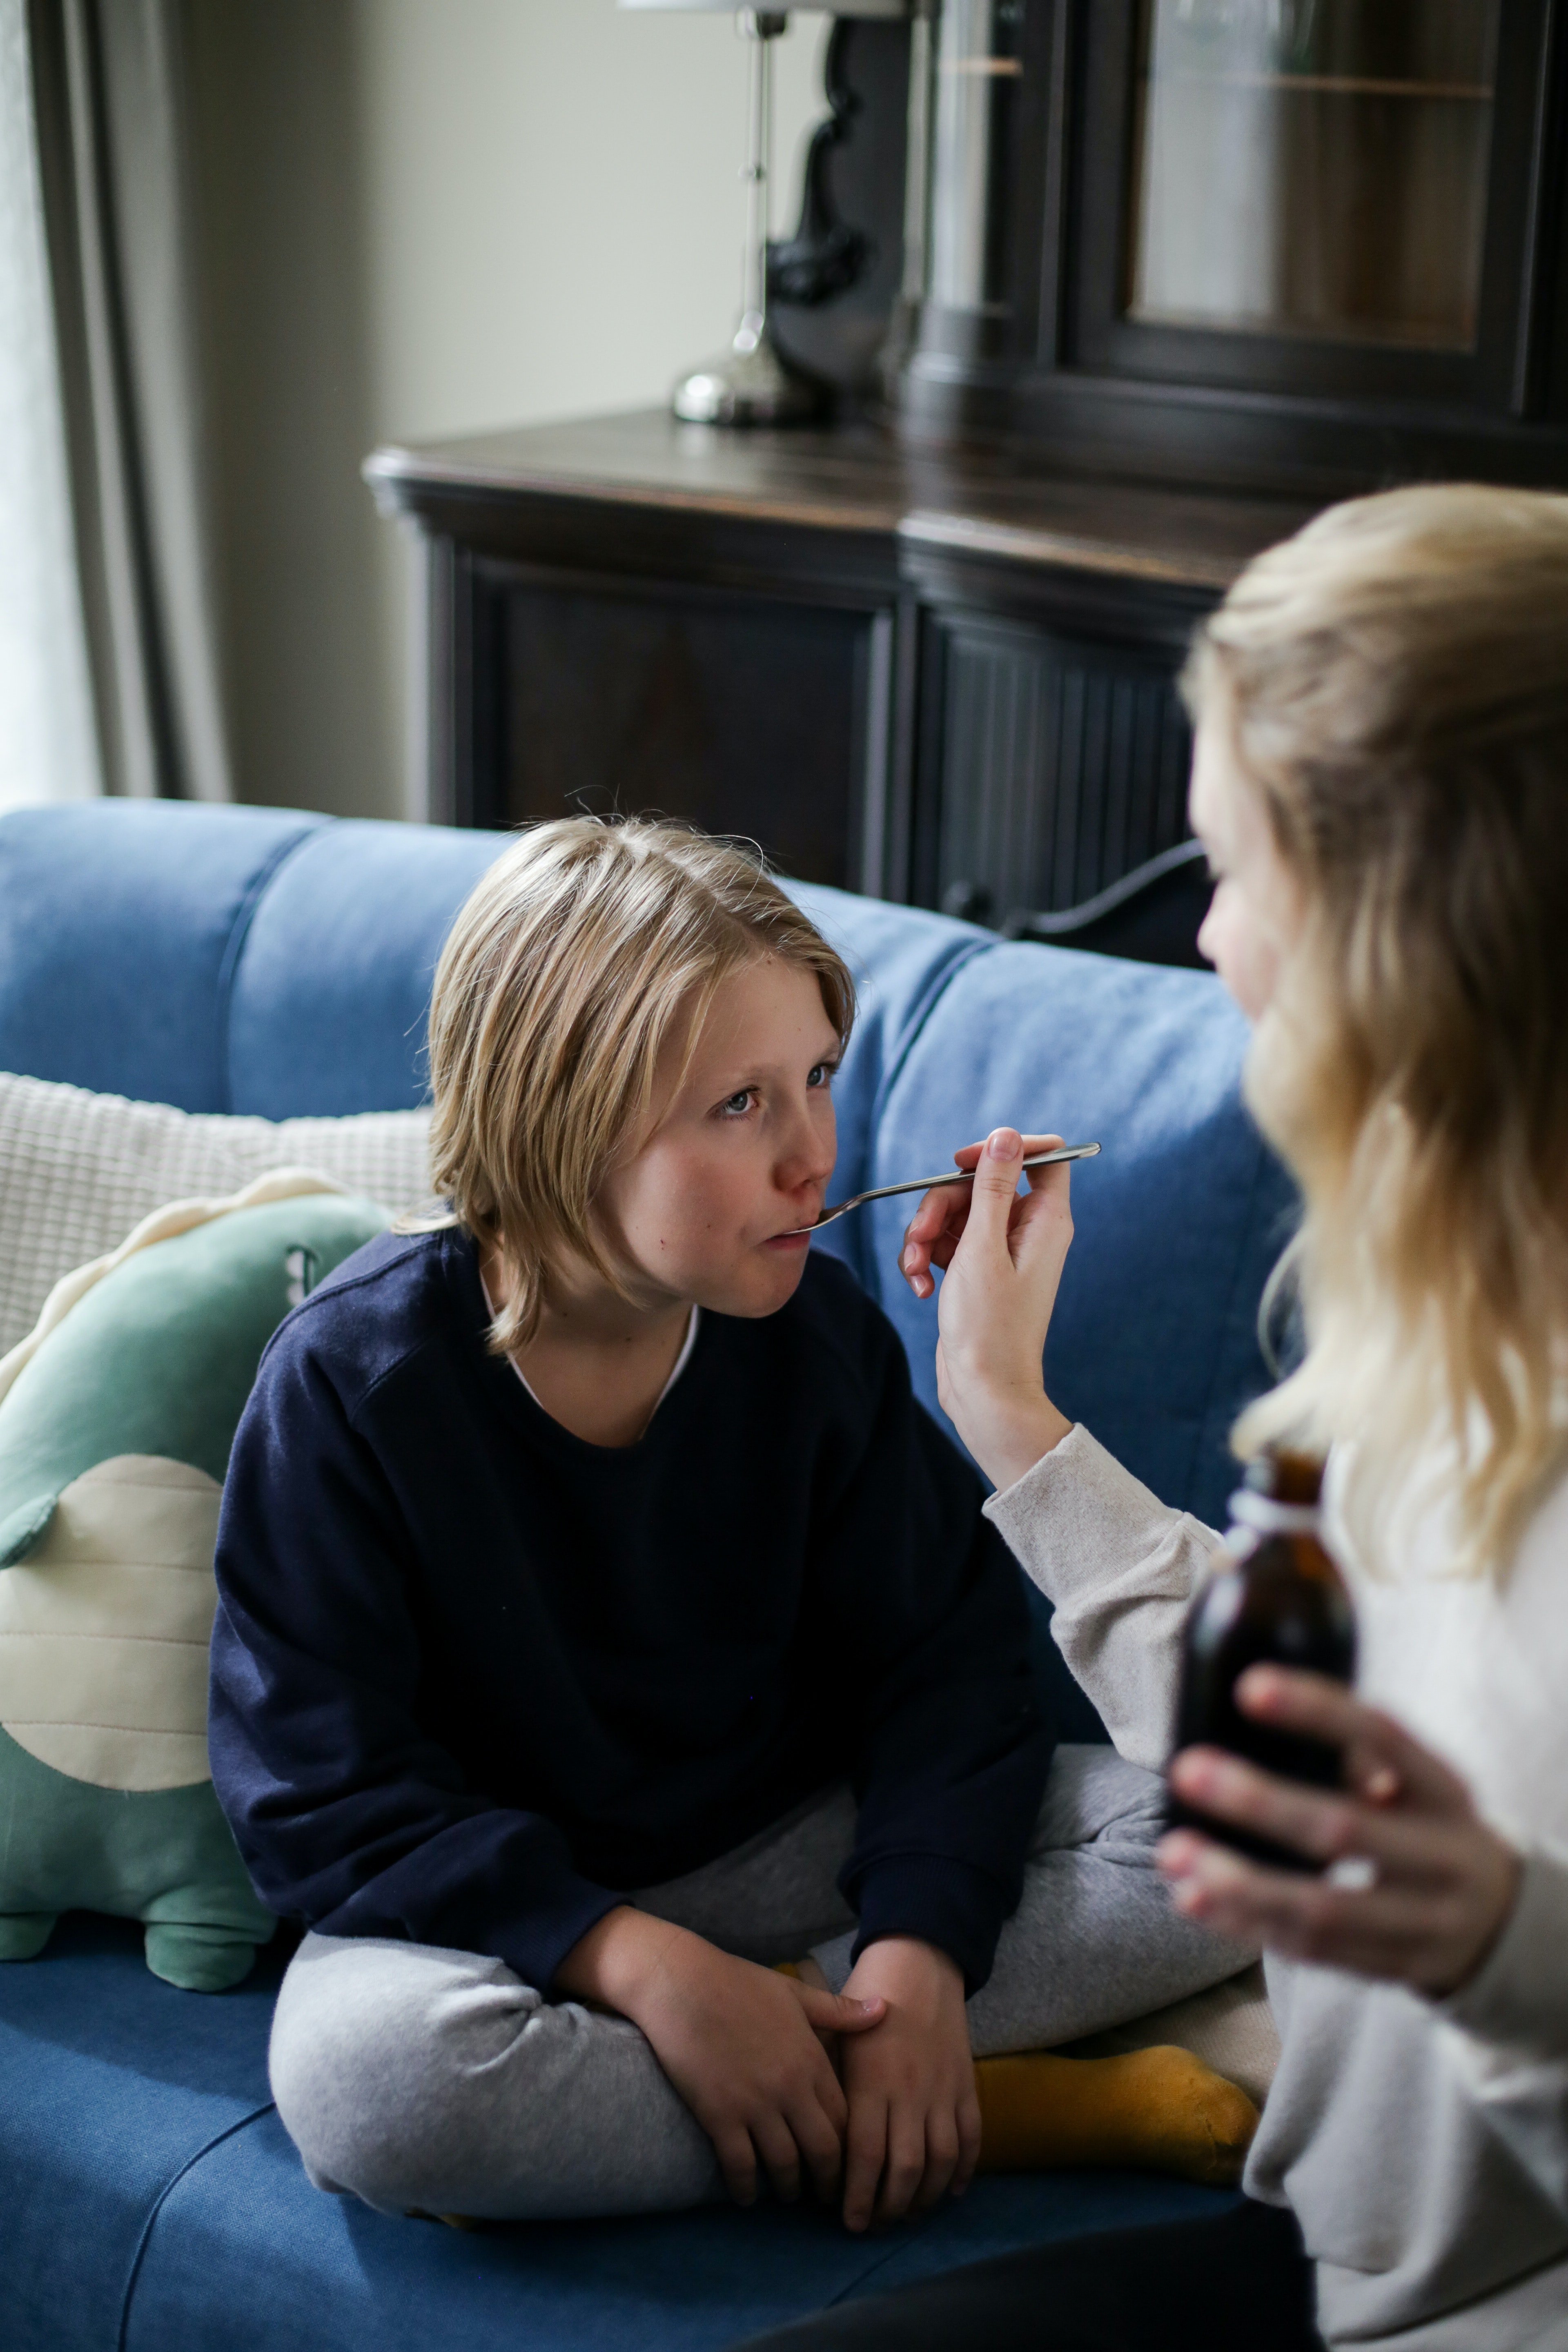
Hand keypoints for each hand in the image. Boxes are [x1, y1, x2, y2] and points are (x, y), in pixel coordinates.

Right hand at [557, 1908, 885, 2205]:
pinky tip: (747, 2195)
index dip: (851, 2148)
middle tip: (825, 2195)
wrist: (681, 1982)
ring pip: (785, 2165)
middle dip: (828, 2181)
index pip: (846, 2119)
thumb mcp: (794, 1993)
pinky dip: (746, 2188)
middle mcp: (790, 2088)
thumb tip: (885, 2010)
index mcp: (812, 2059)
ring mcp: (754, 2104)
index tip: (849, 2164)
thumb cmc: (738, 1982)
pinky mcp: (719, 2116)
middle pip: (823, 2152)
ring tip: (787, 2195)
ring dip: (789, 2188)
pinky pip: (740, 2166)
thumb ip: (839, 2012)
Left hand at [836, 1937, 980, 2232]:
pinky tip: (949, 2191)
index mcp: (871, 2081)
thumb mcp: (836, 2036)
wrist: (919, 1962)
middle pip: (904, 2168)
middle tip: (874, 2226)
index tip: (846, 2219)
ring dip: (924, 2197)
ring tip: (908, 2215)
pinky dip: (963, 2169)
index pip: (865, 2155)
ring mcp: (943, 2090)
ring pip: (939, 2160)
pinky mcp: (966, 2084)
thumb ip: (829, 2086)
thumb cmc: (867, 1998)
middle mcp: (909, 2092)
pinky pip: (970, 2137)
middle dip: (889, 2207)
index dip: (857, 2194)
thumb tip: (812, 2139)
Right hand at [900, 1127, 1074, 1490]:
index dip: (1002, 1149)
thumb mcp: (983, 1247)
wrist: (984, 1391)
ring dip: (925, 1235)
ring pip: (956, 1213)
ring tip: (916, 1270)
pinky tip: (922, 1286)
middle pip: (982, 1183)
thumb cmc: (989, 1327)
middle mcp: (1028, 1231)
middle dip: (941, 1203)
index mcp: (1046, 1221)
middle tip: (921, 1235)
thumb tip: (1006, 1135)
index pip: (1043, 1156)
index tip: (962, 1163)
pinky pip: (946, 1243)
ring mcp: (1001, 1252)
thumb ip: (993, 1187)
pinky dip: (927, 1258)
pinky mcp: (976, 1272)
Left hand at [1161, 1667, 1522, 1999]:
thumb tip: (1259, 1706)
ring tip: (1173, 1852)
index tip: (1248, 1687)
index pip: (1385, 1738)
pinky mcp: (1391, 1968)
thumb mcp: (1421, 1786)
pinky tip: (1194, 1898)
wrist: (1503, 1924)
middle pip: (1345, 1831)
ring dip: (1239, 1882)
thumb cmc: (1432, 1827)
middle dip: (1259, 1802)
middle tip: (1186, 1770)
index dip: (1318, 1712)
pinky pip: (1312, 1951)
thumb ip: (1359, 1756)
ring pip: (1322, 1908)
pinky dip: (1247, 1925)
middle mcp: (1441, 1857)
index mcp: (1446, 1792)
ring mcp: (1421, 1922)